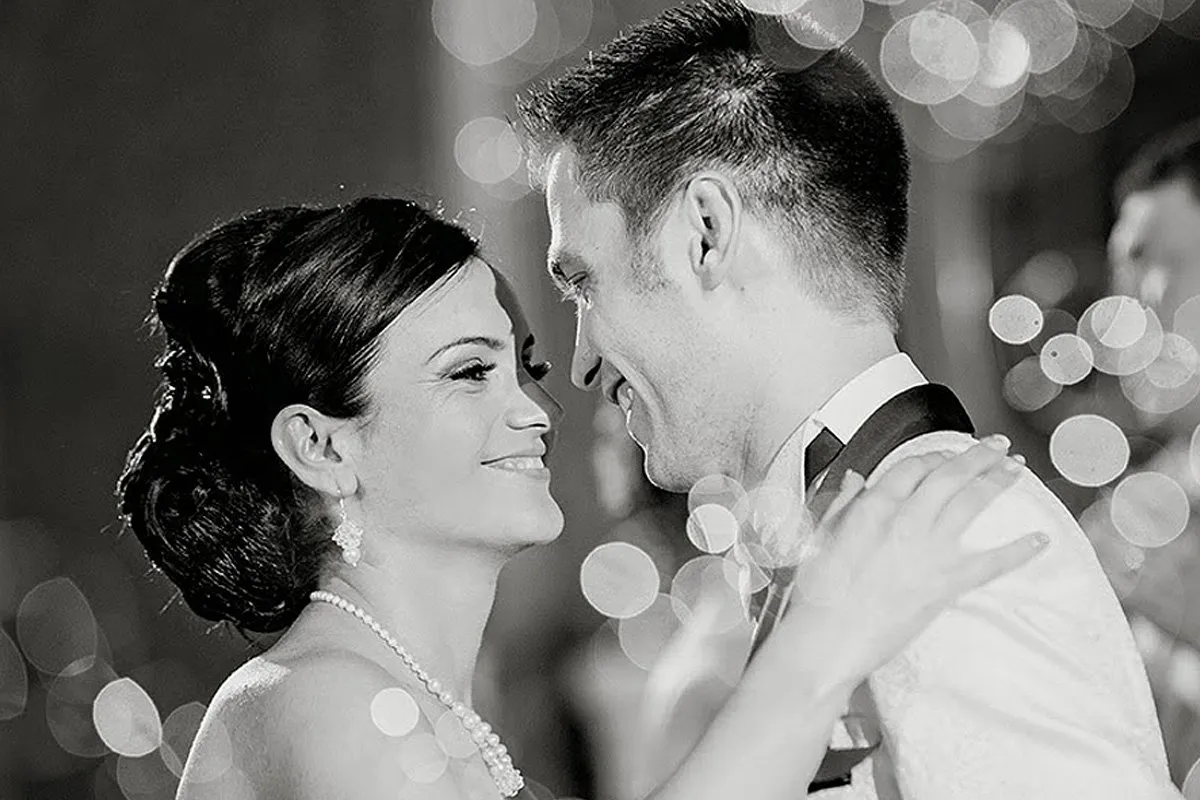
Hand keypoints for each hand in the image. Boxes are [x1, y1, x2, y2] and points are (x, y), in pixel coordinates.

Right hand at [775, 436, 1046, 691]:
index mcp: (872, 507)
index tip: (947, 454)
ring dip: (997, 481)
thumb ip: (842, 503)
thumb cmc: (817, 592)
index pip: (912, 466)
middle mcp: (904, 520)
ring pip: (970, 503)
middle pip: (949, 475)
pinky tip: (1039, 540)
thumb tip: (855, 479)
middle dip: (978, 455)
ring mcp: (928, 551)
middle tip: (997, 446)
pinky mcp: (944, 584)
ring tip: (1017, 469)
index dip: (935, 455)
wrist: (827, 638)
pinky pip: (989, 563)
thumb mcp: (820, 535)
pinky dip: (1017, 551)